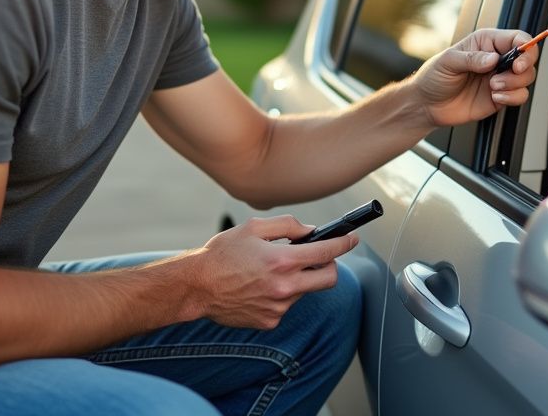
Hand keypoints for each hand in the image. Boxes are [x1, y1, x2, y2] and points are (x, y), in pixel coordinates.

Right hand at [186, 215, 357, 328]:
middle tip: (318, 257)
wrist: (195, 287)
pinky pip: (286, 305)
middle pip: (328, 279)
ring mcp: (278, 307)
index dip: (344, 243)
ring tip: (271, 271)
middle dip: (329, 266)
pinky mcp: (269, 321)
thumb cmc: (221, 254)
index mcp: (282, 260)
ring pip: (305, 290)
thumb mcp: (253, 228)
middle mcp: (284, 287)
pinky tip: (260, 287)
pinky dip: (281, 294)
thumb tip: (310, 231)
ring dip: (299, 279)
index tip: (351, 239)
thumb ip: (287, 226)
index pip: (327, 252)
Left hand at [413, 28, 539, 127]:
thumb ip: (472, 58)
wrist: (427, 105)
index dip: (525, 48)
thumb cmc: (434, 77)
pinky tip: (496, 97)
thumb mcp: (448, 62)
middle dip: (523, 68)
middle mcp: (497, 59)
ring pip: (527, 78)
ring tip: (493, 87)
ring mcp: (500, 78)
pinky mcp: (501, 97)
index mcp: (487, 42)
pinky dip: (512, 98)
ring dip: (514, 84)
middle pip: (528, 59)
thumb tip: (493, 58)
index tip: (519, 61)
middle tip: (509, 73)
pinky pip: (519, 96)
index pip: (517, 38)